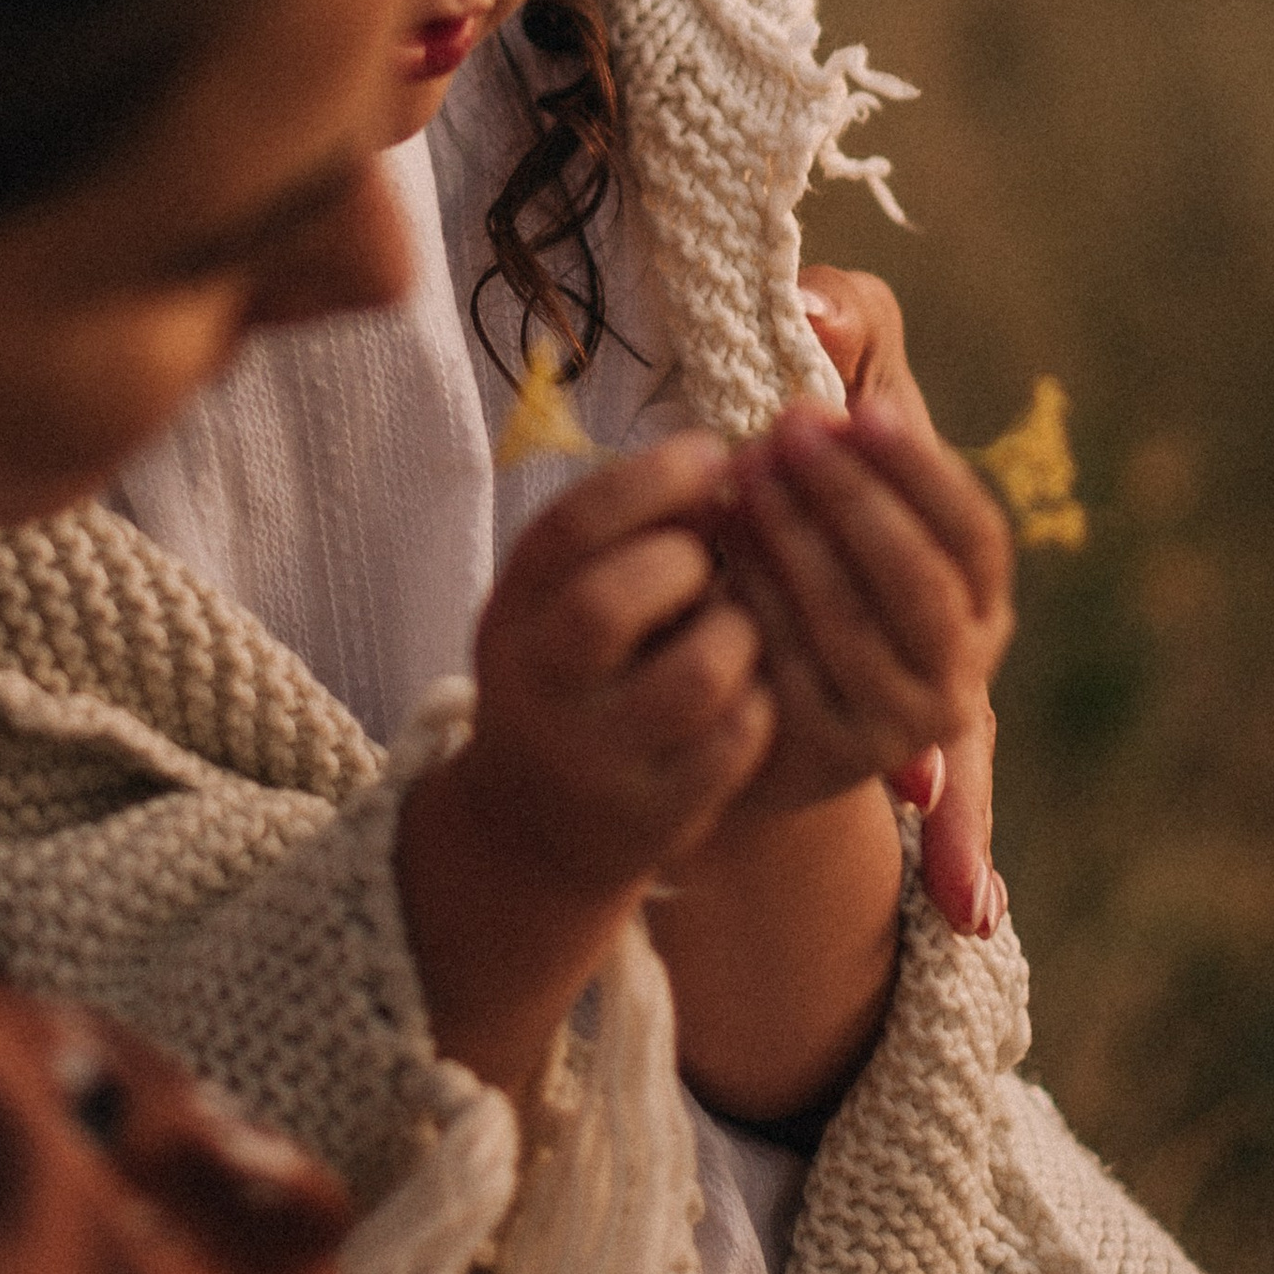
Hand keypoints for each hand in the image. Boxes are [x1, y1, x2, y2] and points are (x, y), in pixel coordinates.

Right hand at [458, 431, 773, 898]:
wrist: (539, 821)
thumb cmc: (576, 669)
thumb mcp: (563, 595)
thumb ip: (624, 533)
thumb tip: (725, 469)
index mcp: (514, 611)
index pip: (569, 528)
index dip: (651, 479)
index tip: (711, 453)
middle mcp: (539, 686)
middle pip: (609, 604)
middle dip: (684, 564)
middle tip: (704, 564)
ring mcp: (594, 756)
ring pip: (697, 675)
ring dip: (737, 633)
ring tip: (732, 629)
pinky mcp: (655, 813)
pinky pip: (738, 740)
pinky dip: (758, 701)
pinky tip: (745, 690)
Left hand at [797, 279, 1007, 932]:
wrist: (738, 664)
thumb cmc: (806, 511)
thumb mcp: (836, 423)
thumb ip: (847, 333)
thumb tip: (816, 309)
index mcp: (982, 596)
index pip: (977, 536)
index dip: (924, 475)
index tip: (861, 410)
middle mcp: (958, 671)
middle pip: (919, 587)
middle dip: (854, 504)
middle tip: (785, 431)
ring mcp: (894, 726)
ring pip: (855, 633)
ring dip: (800, 547)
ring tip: (744, 473)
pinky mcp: (821, 758)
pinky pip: (790, 675)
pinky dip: (756, 605)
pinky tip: (717, 544)